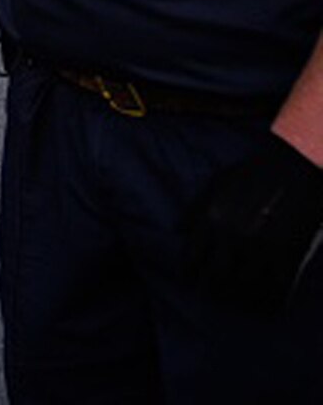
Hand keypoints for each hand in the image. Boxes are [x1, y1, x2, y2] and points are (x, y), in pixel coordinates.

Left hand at [186, 133, 322, 312]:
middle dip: (211, 292)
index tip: (191, 281)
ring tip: (237, 305)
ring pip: (244, 291)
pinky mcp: (287, 258)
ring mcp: (261, 249)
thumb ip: (196, 208)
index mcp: (211, 217)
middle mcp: (232, 236)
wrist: (295, 167)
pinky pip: (275, 292)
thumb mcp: (216, 183)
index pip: (191, 258)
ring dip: (239, 303)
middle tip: (212, 297)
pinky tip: (265, 307)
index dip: (189, 274)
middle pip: (215, 280)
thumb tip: (178, 232)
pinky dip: (268, 305)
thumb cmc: (254, 173)